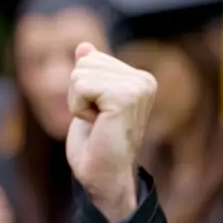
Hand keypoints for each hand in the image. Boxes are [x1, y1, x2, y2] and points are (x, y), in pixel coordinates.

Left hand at [66, 42, 155, 222]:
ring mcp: (138, 87)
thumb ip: (90, 72)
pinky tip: (97, 124)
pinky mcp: (126, 96)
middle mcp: (144, 79)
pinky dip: (78, 108)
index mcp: (138, 77)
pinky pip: (80, 86)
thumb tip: (84, 46)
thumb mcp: (88, 100)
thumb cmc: (96, 143)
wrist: (103, 176)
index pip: (90, 58)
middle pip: (84, 64)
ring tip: (98, 123)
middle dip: (78, 94)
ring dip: (78, 102)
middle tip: (97, 120)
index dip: (82, 88)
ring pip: (79, 74)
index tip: (99, 113)